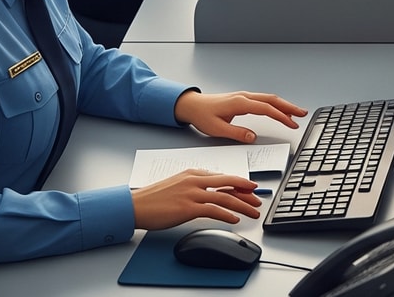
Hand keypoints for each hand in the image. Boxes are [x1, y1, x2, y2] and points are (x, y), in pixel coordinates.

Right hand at [131, 170, 262, 230]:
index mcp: (193, 173)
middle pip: (229, 184)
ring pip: (225, 198)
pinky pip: (214, 210)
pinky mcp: (188, 208)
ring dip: (242, 206)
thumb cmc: (154, 198)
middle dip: (247, 192)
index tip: (250, 190)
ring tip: (252, 212)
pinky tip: (235, 219)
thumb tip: (211, 194)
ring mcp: (192, 194)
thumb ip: (195, 186)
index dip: (239, 185)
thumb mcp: (178, 185)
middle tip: (258, 199)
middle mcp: (195, 180)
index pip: (223, 178)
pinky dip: (227, 215)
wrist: (135, 205)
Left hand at [174, 89, 306, 140]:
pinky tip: (280, 111)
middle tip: (302, 114)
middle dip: (289, 107)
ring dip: (283, 105)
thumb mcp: (217, 129)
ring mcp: (244, 97)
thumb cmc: (202, 115)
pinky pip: (263, 100)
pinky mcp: (243, 100)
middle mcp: (244, 97)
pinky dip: (275, 105)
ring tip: (296, 113)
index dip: (281, 116)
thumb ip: (236, 133)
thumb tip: (253, 136)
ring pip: (269, 99)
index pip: (266, 108)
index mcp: (239, 103)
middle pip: (272, 100)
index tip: (292, 123)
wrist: (192, 105)